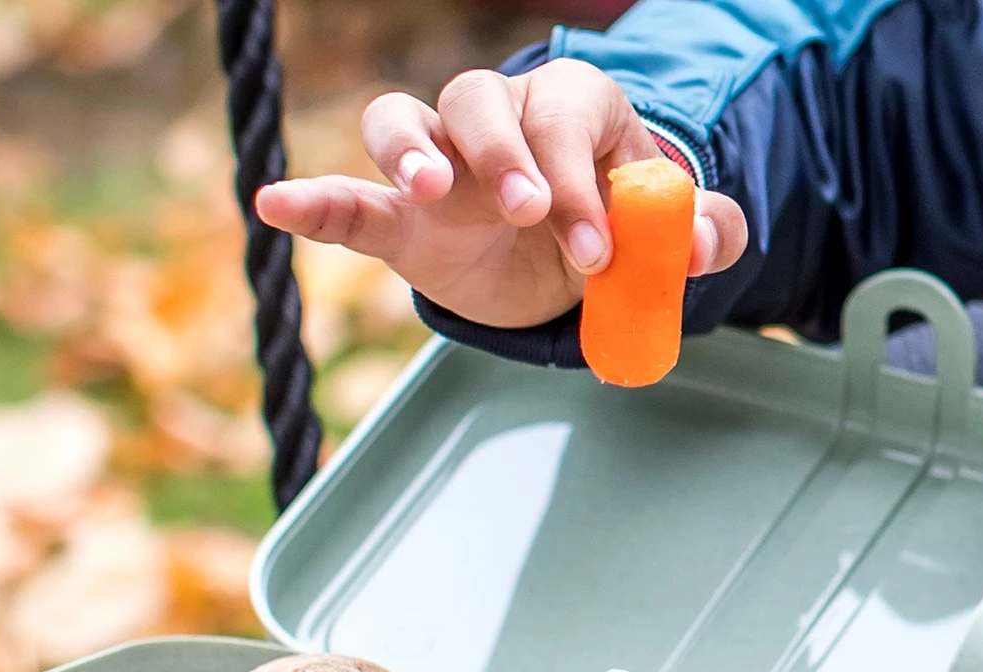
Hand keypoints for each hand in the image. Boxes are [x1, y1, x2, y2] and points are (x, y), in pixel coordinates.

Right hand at [254, 60, 748, 329]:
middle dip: (506, 156)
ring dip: (410, 146)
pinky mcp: (399, 217)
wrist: (558, 260)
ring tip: (426, 186)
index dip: (580, 176)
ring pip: (404, 116)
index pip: (566, 115)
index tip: (596, 251)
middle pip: (480, 100)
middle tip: (531, 214)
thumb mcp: (664, 233)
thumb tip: (706, 243)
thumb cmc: (609, 226)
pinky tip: (276, 204)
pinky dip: (313, 201)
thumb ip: (699, 232)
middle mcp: (495, 119)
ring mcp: (438, 162)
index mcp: (567, 110)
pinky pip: (349, 198)